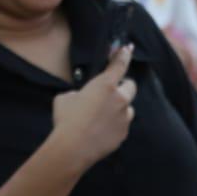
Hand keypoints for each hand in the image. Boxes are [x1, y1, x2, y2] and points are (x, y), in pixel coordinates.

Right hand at [50, 44, 135, 172]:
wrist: (73, 147)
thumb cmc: (66, 119)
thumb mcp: (65, 98)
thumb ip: (78, 94)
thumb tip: (82, 98)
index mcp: (105, 85)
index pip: (119, 65)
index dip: (123, 55)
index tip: (128, 48)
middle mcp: (120, 99)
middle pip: (131, 86)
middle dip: (124, 86)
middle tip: (111, 91)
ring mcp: (125, 117)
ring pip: (128, 108)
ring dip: (119, 108)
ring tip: (100, 117)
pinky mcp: (123, 133)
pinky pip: (122, 124)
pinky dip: (114, 124)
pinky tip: (98, 130)